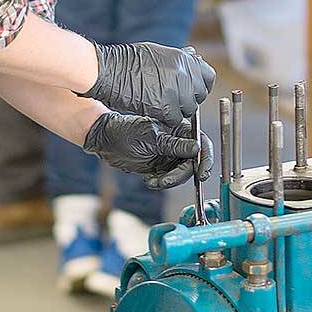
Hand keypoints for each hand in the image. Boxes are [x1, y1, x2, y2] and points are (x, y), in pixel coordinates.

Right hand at [83, 43, 214, 126]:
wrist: (109, 70)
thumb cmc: (129, 61)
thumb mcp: (159, 52)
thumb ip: (179, 59)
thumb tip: (195, 57)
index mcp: (184, 59)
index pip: (208, 77)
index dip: (199, 85)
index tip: (190, 90)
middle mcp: (184, 73)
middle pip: (200, 96)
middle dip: (188, 100)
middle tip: (172, 100)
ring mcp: (176, 90)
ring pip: (188, 110)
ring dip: (177, 111)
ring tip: (160, 105)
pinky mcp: (165, 107)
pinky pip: (174, 119)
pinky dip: (166, 119)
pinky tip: (154, 111)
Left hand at [83, 113, 212, 188]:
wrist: (106, 141)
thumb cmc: (126, 131)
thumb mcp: (152, 139)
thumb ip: (175, 145)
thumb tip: (196, 148)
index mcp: (179, 128)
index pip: (201, 143)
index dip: (205, 158)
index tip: (202, 173)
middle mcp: (178, 142)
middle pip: (193, 162)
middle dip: (182, 174)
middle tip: (167, 180)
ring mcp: (170, 155)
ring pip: (182, 174)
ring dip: (170, 180)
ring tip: (154, 180)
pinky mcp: (161, 167)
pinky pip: (169, 179)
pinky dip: (161, 183)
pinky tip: (149, 180)